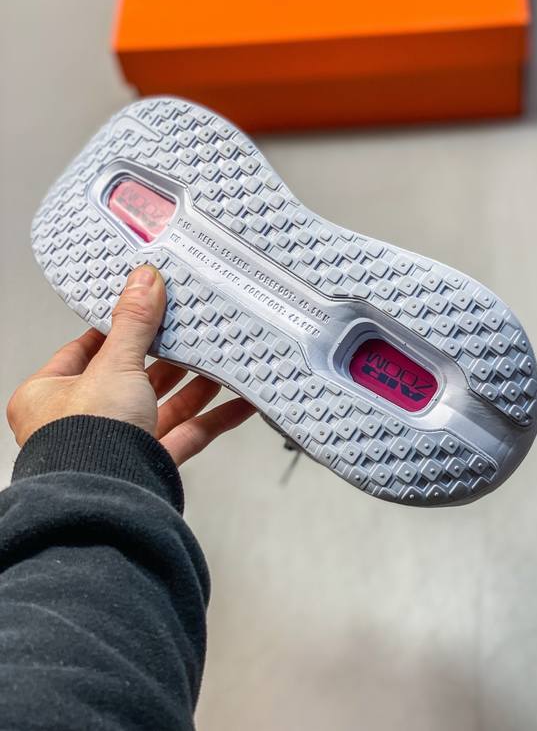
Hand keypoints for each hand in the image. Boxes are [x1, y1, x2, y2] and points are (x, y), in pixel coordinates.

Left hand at [6, 265, 255, 465]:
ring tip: (223, 361)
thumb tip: (144, 281)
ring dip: (197, 385)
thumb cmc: (85, 440)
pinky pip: (187, 436)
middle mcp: (81, 421)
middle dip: (169, 357)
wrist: (106, 501)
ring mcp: (117, 444)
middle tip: (194, 331)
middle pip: (132, 378)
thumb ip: (134, 323)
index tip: (147, 309)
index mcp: (51, 394)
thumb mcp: (113, 365)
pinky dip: (215, 419)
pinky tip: (240, 403)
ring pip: (164, 407)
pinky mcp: (148, 465)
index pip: (87, 349)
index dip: (119, 328)